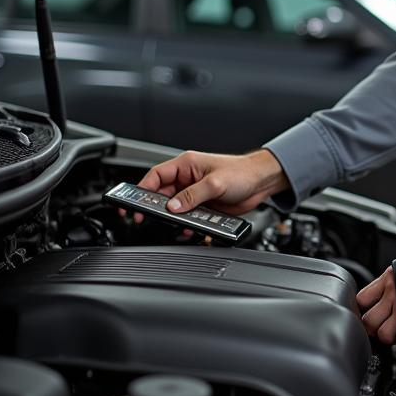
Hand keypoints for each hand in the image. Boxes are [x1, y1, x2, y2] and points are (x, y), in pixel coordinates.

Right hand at [137, 148, 288, 217]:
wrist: (263, 182)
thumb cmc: (242, 172)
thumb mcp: (215, 183)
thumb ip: (192, 195)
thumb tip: (172, 206)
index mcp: (186, 165)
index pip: (156, 176)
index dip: (142, 189)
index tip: (133, 203)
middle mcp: (188, 178)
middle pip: (162, 195)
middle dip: (156, 208)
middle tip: (148, 220)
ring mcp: (195, 193)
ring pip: (175, 209)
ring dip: (174, 219)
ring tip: (177, 226)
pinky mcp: (204, 206)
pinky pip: (189, 217)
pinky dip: (188, 225)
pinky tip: (191, 230)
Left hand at [356, 249, 395, 345]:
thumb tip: (386, 299)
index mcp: (392, 277)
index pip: (361, 299)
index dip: (365, 310)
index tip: (371, 315)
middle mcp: (395, 293)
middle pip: (368, 321)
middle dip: (376, 328)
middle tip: (387, 328)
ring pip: (384, 335)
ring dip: (395, 337)